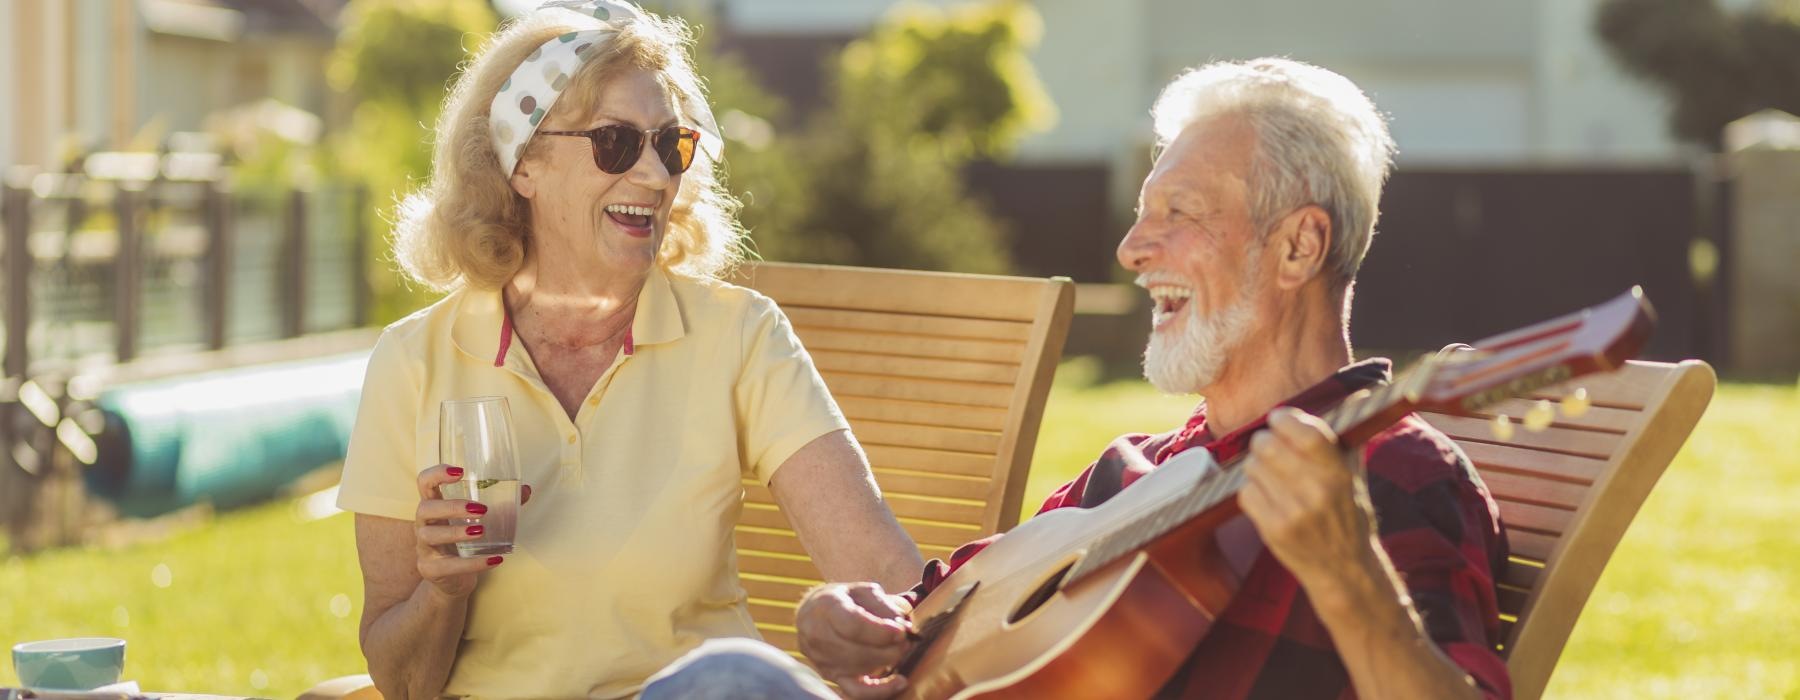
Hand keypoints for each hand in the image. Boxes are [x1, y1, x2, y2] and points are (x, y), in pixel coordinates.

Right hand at [412, 464, 532, 598]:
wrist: (454, 580)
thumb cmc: (465, 542)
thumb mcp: (480, 521)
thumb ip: (502, 504)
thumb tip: (526, 490)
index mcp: (435, 506)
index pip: (425, 482)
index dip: (437, 473)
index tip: (461, 472)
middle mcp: (424, 524)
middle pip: (425, 508)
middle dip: (452, 506)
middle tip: (481, 509)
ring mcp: (424, 548)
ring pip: (430, 535)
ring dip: (456, 532)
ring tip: (481, 531)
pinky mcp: (430, 569)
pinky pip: (447, 566)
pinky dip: (472, 564)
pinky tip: (494, 560)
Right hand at [795, 582, 913, 698]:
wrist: (813, 613)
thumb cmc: (843, 599)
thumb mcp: (862, 590)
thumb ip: (882, 604)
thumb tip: (902, 625)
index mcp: (826, 606)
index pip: (852, 625)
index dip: (879, 632)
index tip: (901, 632)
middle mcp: (818, 634)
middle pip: (857, 651)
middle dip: (888, 648)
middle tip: (906, 640)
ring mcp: (822, 658)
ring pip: (860, 669)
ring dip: (886, 662)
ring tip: (901, 649)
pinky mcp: (830, 675)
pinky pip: (856, 690)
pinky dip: (881, 690)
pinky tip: (900, 682)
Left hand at [1239, 408, 1379, 588]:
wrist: (1344, 569)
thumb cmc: (1348, 515)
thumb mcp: (1355, 476)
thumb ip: (1343, 440)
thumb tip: (1348, 395)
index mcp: (1340, 474)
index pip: (1306, 433)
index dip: (1285, 420)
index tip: (1279, 419)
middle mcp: (1317, 493)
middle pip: (1268, 446)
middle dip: (1265, 441)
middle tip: (1269, 446)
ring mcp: (1293, 513)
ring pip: (1253, 467)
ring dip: (1257, 466)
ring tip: (1272, 475)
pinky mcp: (1273, 530)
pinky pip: (1246, 492)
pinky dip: (1252, 490)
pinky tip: (1267, 497)